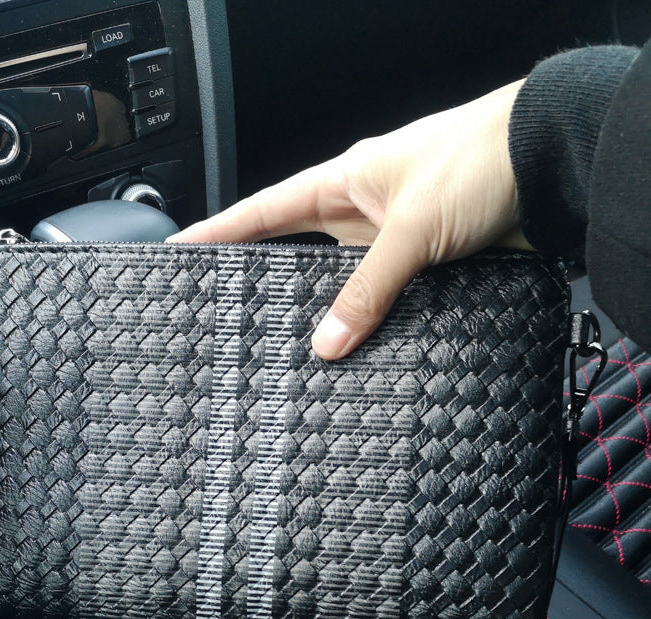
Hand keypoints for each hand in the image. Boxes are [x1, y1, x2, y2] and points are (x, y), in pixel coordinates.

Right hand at [168, 80, 531, 358]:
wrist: (549, 162)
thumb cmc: (480, 160)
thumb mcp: (412, 227)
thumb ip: (370, 286)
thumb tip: (330, 339)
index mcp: (343, 181)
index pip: (264, 209)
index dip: (220, 230)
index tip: (182, 249)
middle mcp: (360, 211)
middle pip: (295, 249)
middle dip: (262, 278)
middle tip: (224, 310)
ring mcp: (390, 238)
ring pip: (341, 281)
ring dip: (323, 309)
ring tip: (285, 343)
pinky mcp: (422, 263)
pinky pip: (382, 296)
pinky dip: (368, 319)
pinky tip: (355, 345)